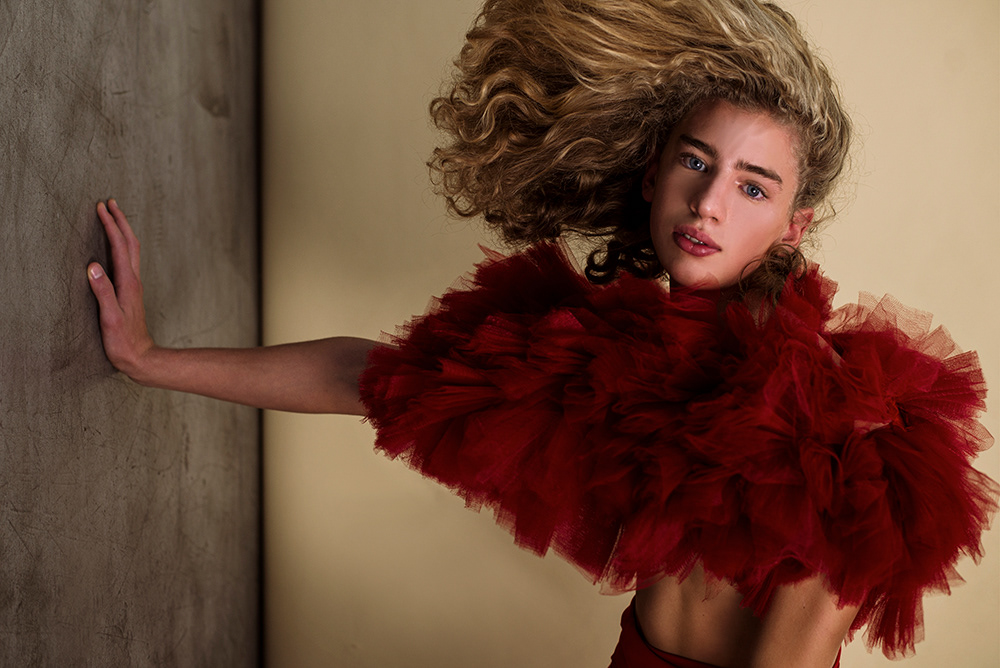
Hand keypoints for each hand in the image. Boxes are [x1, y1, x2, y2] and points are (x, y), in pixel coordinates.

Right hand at [88, 199, 156, 378]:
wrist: (140, 357)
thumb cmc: (123, 341)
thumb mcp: (110, 317)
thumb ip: (102, 292)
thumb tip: (92, 266)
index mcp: (128, 283)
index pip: (120, 247)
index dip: (111, 225)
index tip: (102, 207)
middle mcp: (134, 280)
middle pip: (130, 243)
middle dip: (120, 221)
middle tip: (110, 202)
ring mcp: (134, 286)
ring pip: (131, 251)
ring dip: (122, 231)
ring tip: (114, 217)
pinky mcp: (131, 292)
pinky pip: (128, 261)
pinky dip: (122, 246)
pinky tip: (117, 247)